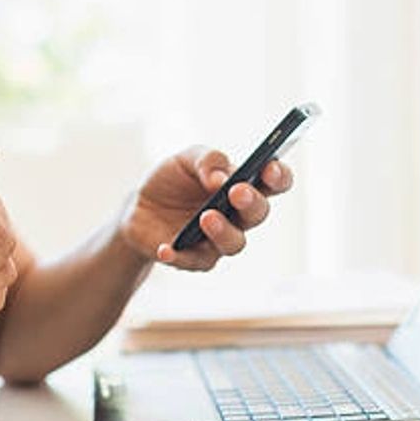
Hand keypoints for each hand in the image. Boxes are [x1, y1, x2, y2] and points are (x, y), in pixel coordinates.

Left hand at [119, 145, 292, 270]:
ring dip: (223, 231)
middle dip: (251, 202)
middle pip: (258, 213)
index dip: (278, 176)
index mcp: (244, 186)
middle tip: (237, 192)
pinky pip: (192, 261)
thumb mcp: (186, 159)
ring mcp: (219, 240)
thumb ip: (208, 160)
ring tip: (206, 217)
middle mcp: (238, 216)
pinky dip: (178, 255)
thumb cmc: (173, 181)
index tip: (270, 168)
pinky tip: (166, 248)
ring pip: (235, 243)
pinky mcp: (195, 259)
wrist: (140, 208)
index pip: (274, 183)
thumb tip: (220, 178)